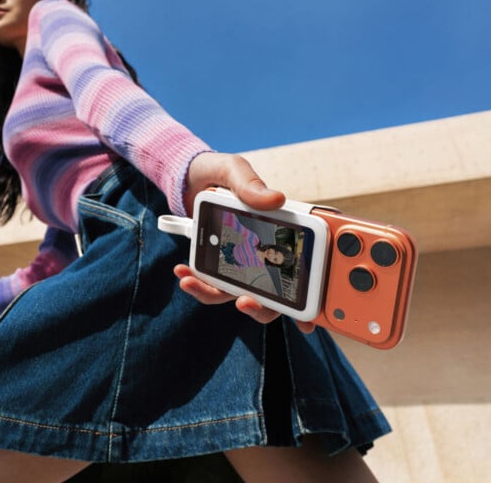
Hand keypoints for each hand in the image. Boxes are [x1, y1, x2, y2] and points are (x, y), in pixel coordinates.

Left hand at [178, 153, 314, 333]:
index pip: (302, 270)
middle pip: (272, 296)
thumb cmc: (218, 172)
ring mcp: (240, 263)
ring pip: (237, 295)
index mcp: (280, 233)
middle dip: (262, 309)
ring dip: (215, 295)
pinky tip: (182, 272)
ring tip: (193, 283)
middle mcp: (263, 254)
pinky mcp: (216, 264)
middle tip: (245, 302)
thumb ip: (250, 184)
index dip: (309, 300)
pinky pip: (209, 283)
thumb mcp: (234, 170)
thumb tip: (276, 199)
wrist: (188, 175)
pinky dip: (196, 282)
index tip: (308, 320)